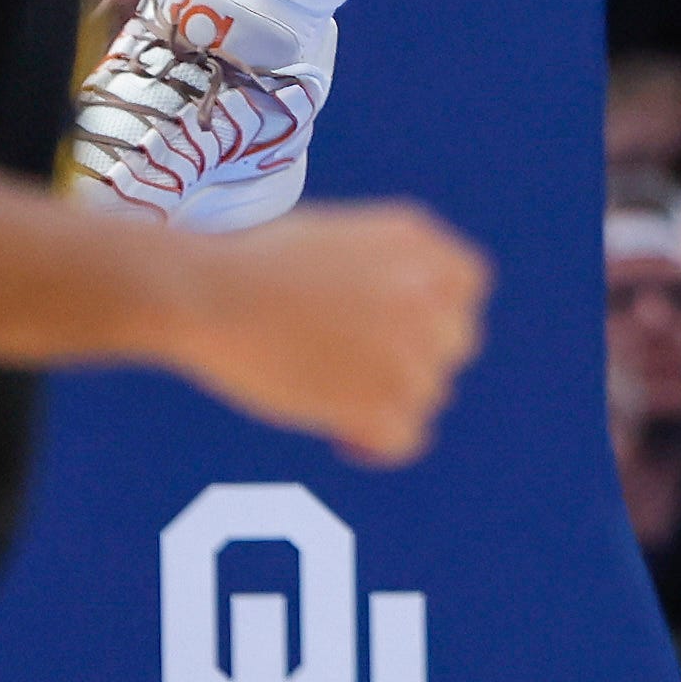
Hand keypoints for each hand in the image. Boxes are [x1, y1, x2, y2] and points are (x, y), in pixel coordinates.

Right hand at [163, 202, 492, 464]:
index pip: (467, 284)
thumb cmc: (251, 261)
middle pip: (455, 343)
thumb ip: (383, 268)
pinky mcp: (379, 401)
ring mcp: (407, 348)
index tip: (405, 330)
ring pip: (427, 393)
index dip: (439, 311)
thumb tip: (395, 315)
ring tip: (334, 400)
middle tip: (362, 370)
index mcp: (414, 239)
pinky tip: (344, 440)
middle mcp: (425, 292)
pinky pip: (406, 438)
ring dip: (389, 400)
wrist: (213, 292)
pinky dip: (379, 445)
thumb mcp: (335, 236)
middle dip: (417, 358)